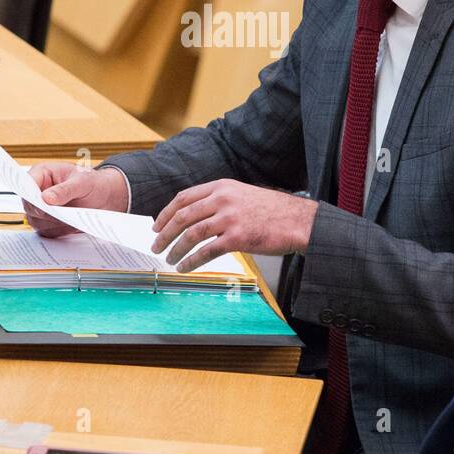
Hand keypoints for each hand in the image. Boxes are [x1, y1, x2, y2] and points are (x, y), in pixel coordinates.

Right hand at [25, 162, 128, 237]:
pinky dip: (58, 230)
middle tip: (61, 214)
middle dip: (45, 212)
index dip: (31, 194)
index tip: (42, 203)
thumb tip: (46, 198)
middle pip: (29, 206)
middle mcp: (38, 191)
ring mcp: (41, 208)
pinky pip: (46, 231)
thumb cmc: (92, 183)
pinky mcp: (47, 223)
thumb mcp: (82, 182)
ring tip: (72, 218)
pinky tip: (72, 225)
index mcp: (42, 173)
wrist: (104, 198)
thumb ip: (64, 190)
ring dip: (53, 223)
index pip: (26, 184)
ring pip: (36, 221)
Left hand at [149, 179, 317, 271]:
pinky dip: (191, 261)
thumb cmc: (272, 211)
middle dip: (165, 233)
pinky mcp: (237, 237)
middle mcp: (223, 199)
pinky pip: (206, 251)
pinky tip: (185, 267)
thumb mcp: (242, 195)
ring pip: (191, 233)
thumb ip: (219, 200)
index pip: (184, 197)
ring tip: (169, 259)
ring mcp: (229, 218)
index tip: (157, 225)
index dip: (166, 213)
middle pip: (183, 215)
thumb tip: (194, 215)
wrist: (298, 221)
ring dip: (175, 248)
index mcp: (222, 186)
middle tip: (156, 245)